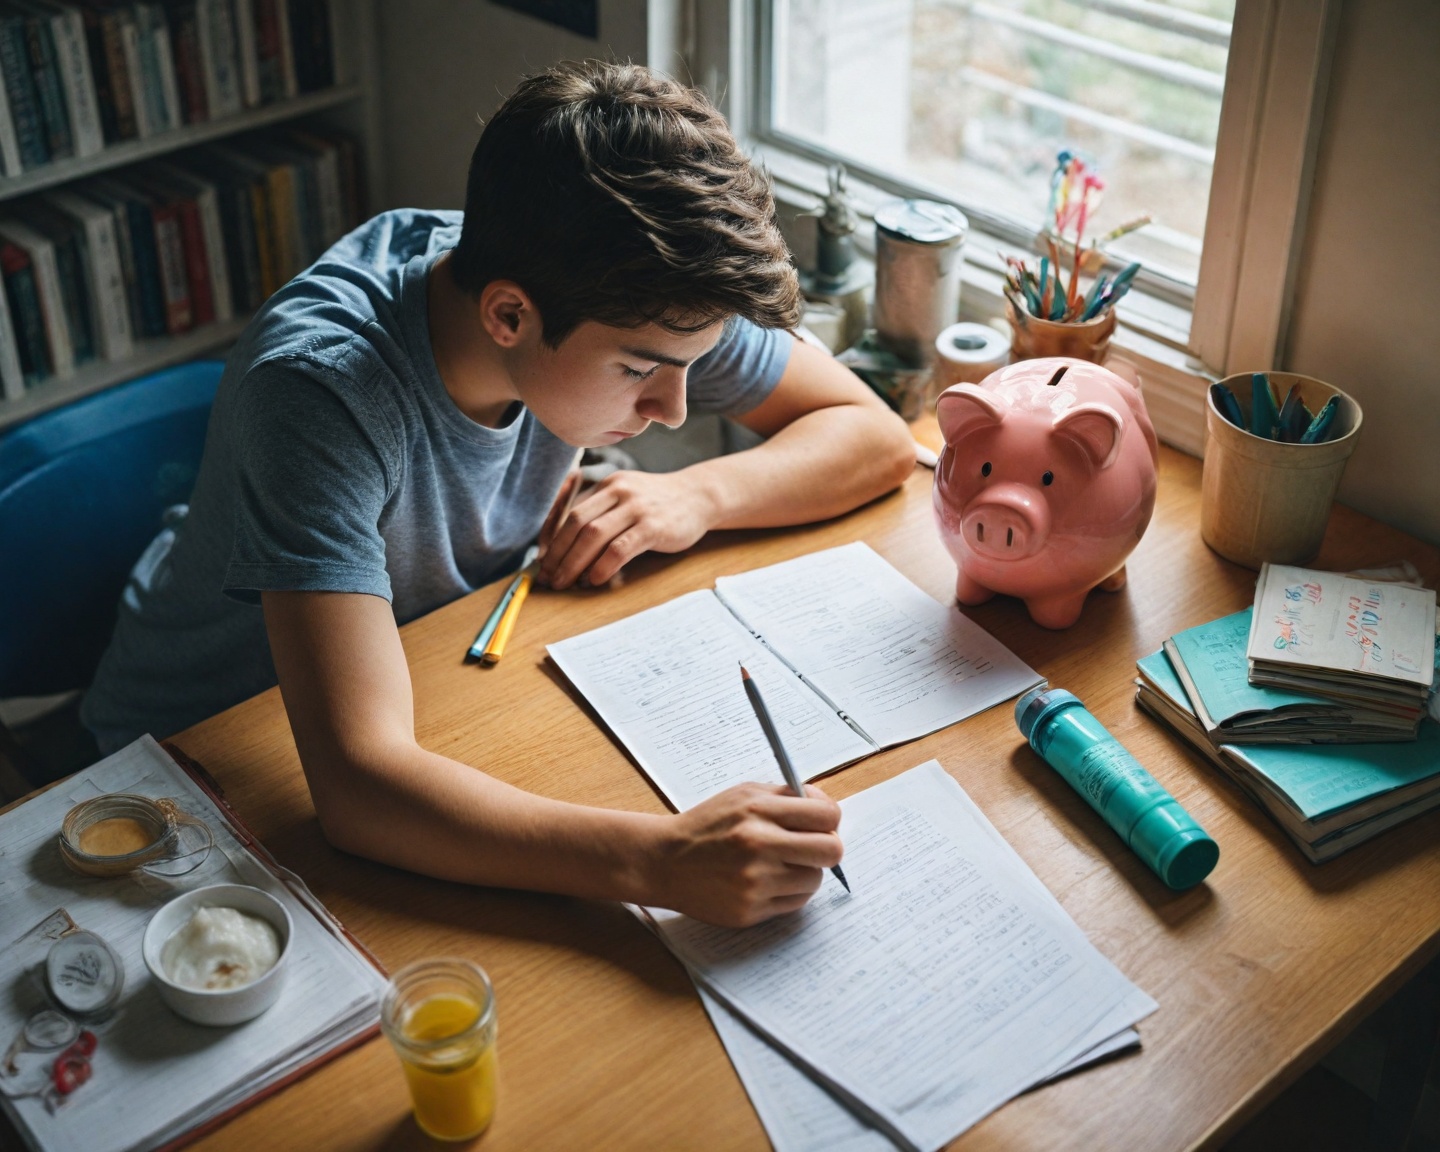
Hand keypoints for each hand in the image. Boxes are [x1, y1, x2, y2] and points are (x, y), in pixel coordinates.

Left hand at [538, 469, 716, 589]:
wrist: (701, 496)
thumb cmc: (660, 505)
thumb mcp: (628, 497)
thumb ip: (603, 513)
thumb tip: (569, 549)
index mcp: (608, 485)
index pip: (571, 514)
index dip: (553, 542)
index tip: (544, 565)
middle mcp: (619, 492)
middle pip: (577, 524)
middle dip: (558, 555)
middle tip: (549, 578)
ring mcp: (637, 508)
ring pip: (594, 536)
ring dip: (574, 563)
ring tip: (565, 583)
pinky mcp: (653, 527)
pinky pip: (619, 548)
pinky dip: (602, 566)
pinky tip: (595, 580)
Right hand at [648, 782, 843, 927]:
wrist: (664, 861)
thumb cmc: (707, 826)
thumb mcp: (743, 795)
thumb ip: (785, 797)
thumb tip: (824, 808)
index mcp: (758, 810)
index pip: (827, 815)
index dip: (829, 818)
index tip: (820, 822)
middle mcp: (759, 845)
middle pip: (831, 851)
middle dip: (826, 847)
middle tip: (810, 847)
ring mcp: (755, 882)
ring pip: (814, 880)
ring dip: (804, 872)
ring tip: (779, 864)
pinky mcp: (750, 910)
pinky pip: (794, 903)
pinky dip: (788, 892)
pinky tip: (766, 881)